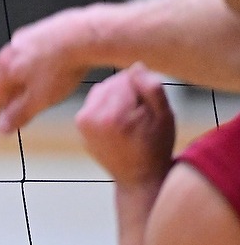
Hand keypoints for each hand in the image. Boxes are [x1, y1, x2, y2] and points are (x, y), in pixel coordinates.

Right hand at [0, 5, 97, 132]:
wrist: (84, 36)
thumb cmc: (61, 67)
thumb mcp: (40, 99)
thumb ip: (20, 114)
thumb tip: (3, 127)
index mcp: (5, 66)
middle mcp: (11, 49)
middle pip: (5, 77)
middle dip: (7, 95)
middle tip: (9, 109)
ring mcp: (28, 37)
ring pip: (20, 64)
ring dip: (21, 79)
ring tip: (29, 90)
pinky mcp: (45, 30)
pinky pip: (34, 53)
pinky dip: (35, 66)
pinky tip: (46, 71)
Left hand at [76, 64, 175, 187]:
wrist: (139, 178)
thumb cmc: (156, 147)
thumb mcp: (164, 118)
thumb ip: (151, 89)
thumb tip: (135, 66)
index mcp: (112, 116)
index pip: (126, 79)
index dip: (143, 88)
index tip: (150, 107)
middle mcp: (90, 118)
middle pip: (112, 83)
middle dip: (129, 92)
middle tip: (143, 115)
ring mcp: (81, 123)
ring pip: (102, 90)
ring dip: (117, 97)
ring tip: (132, 119)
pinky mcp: (79, 125)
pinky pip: (95, 102)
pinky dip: (107, 106)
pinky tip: (120, 124)